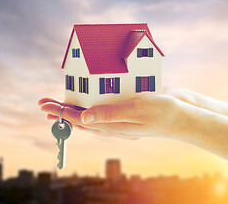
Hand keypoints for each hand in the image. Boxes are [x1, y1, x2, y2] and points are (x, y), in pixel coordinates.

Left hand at [39, 93, 189, 139]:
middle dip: (61, 112)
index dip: (61, 113)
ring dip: (73, 110)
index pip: (80, 120)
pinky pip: (102, 112)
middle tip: (44, 105)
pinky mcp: (125, 113)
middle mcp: (113, 126)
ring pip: (89, 118)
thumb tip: (84, 118)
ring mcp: (119, 121)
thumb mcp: (136, 110)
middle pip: (80, 120)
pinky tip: (87, 101)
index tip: (46, 106)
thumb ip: (110, 114)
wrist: (184, 117)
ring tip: (59, 104)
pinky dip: (89, 107)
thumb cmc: (163, 111)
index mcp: (113, 126)